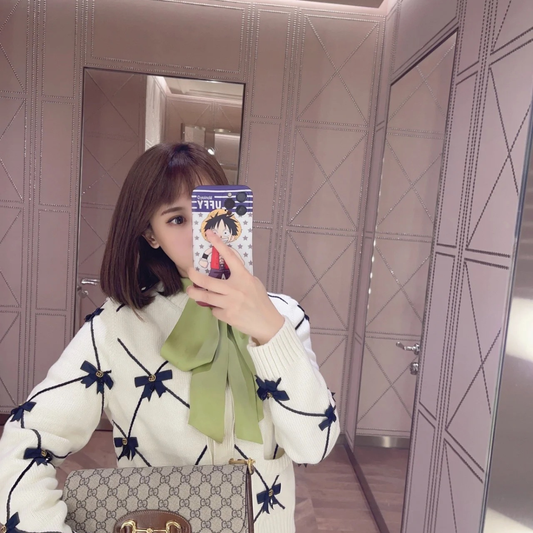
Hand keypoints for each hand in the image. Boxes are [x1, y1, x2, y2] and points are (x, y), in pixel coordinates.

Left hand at [186, 230, 284, 344]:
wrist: (267, 323)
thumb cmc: (260, 301)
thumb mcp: (253, 283)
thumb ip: (240, 277)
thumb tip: (225, 271)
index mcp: (244, 277)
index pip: (230, 257)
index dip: (219, 244)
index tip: (210, 234)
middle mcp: (235, 289)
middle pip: (207, 281)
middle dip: (194, 276)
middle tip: (189, 272)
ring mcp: (230, 303)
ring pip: (205, 297)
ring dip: (195, 293)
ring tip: (191, 290)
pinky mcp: (227, 316)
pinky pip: (214, 310)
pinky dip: (215, 309)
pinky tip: (222, 309)